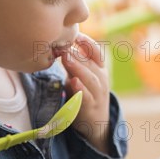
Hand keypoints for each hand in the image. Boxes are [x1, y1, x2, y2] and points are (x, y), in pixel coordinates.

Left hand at [61, 32, 110, 152]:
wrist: (96, 124)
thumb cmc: (84, 95)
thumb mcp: (79, 77)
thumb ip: (72, 64)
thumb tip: (58, 46)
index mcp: (99, 69)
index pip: (96, 52)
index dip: (86, 42)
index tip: (74, 34)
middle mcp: (101, 79)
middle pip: (92, 63)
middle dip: (78, 53)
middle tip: (63, 45)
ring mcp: (98, 94)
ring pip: (91, 78)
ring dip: (79, 67)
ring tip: (67, 58)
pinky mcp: (91, 108)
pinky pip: (87, 97)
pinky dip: (81, 89)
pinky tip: (73, 82)